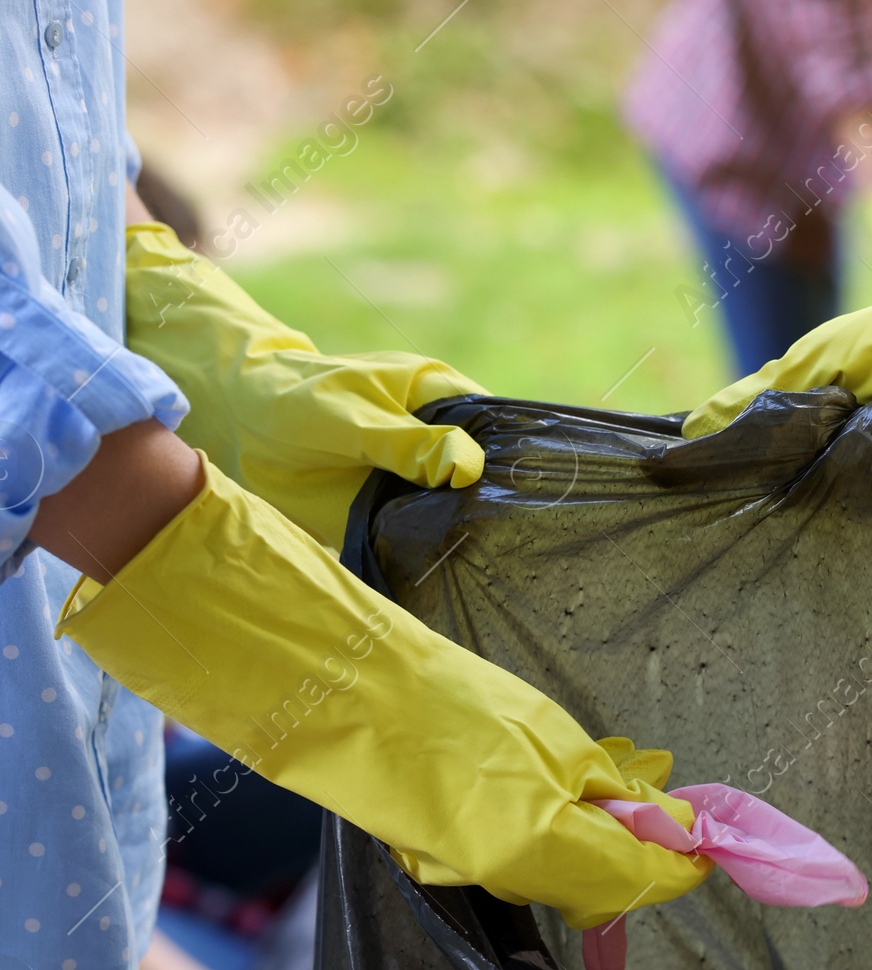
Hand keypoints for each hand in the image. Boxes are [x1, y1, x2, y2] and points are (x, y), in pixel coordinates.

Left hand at [124, 224, 484, 549]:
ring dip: (464, 532)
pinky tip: (448, 574)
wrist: (238, 429)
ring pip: (455, 507)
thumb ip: (409, 443)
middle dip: (496, 503)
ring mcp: (414, 477)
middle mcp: (434, 437)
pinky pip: (419, 534)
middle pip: (483, 472)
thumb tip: (469, 467)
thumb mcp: (354, 418)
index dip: (515, 456)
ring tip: (493, 564)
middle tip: (518, 540)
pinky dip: (429, 552)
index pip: (494, 425)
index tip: (535, 494)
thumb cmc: (296, 403)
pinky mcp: (389, 510)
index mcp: (436, 395)